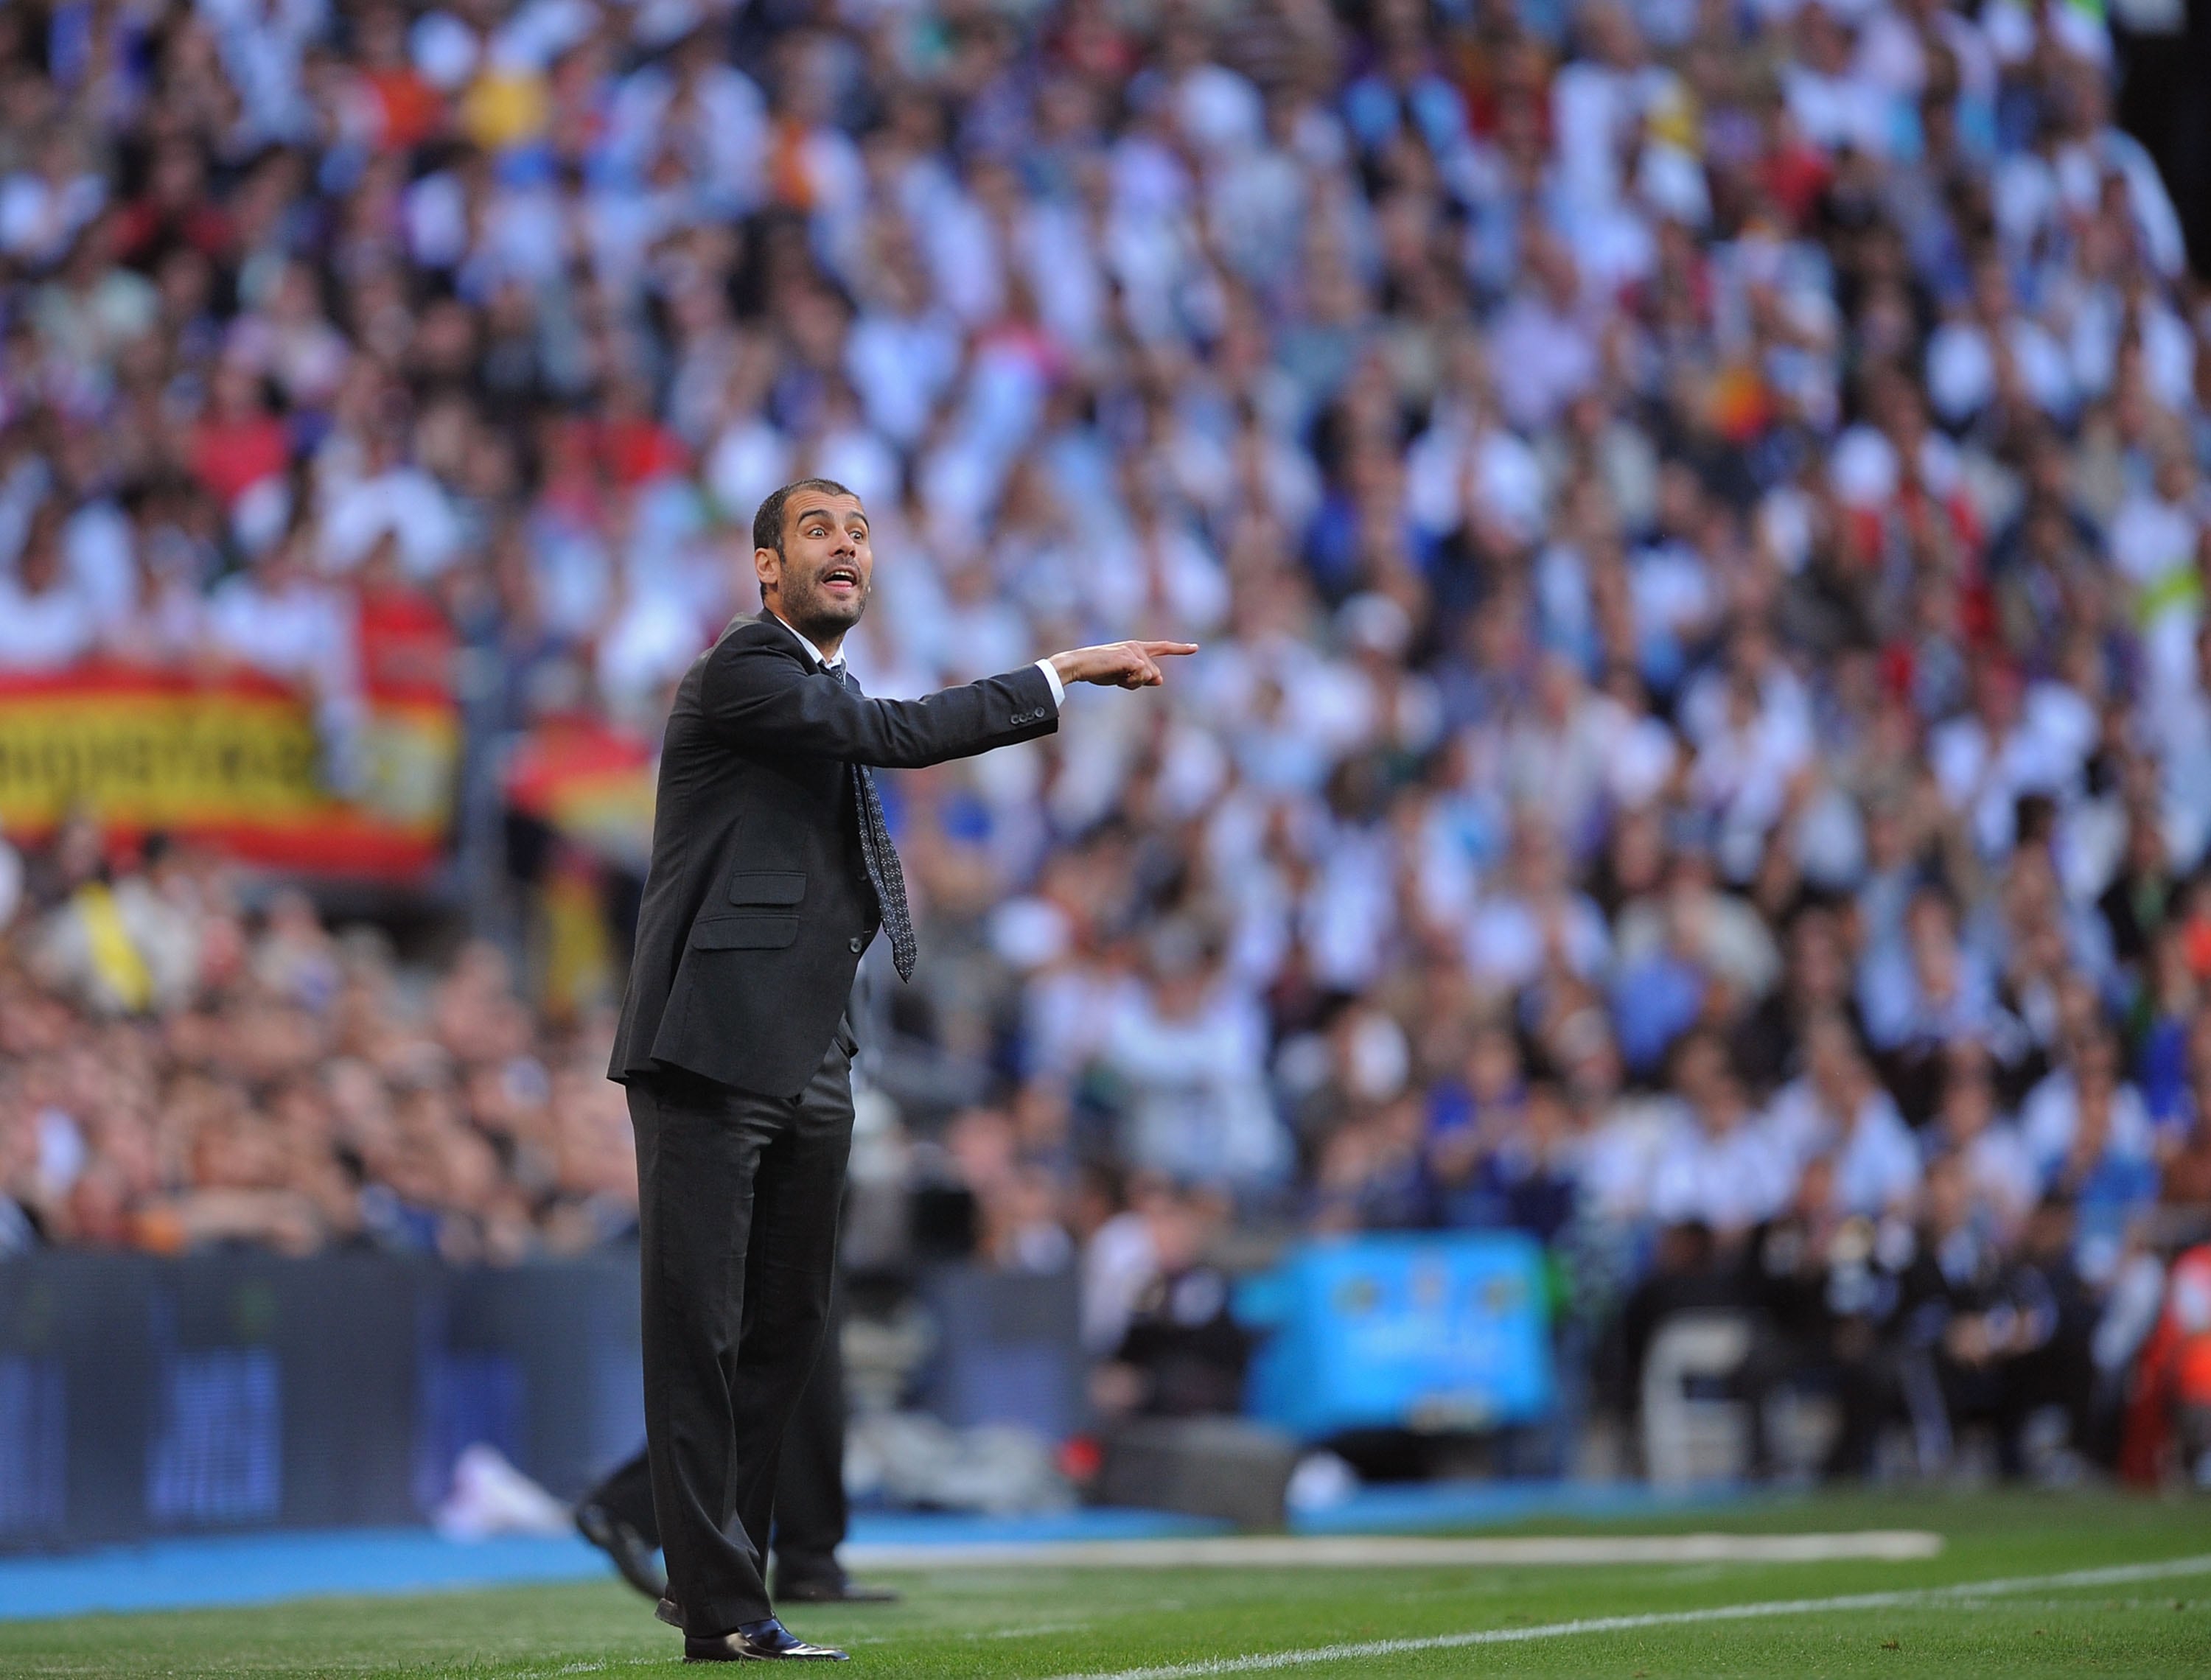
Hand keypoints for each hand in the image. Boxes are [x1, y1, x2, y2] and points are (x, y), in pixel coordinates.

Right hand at [1048, 640, 1198, 689]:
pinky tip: (1116, 676)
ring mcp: (1134, 651)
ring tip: (1116, 676)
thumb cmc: (1100, 670)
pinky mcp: (1130, 657)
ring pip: (1150, 677)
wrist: (1081, 665)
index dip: (1180, 649)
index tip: (1195, 648)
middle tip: (1119, 678)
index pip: (1162, 647)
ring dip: (1134, 684)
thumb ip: (1142, 677)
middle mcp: (1137, 647)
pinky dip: (1130, 681)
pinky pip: (1141, 676)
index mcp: (1136, 648)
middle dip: (1140, 683)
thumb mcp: (1124, 675)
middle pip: (1155, 675)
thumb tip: (1160, 680)